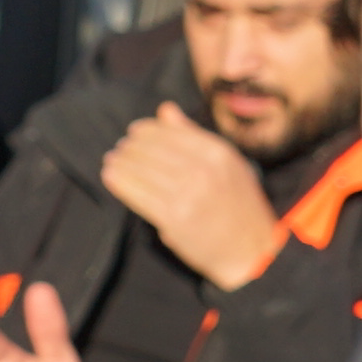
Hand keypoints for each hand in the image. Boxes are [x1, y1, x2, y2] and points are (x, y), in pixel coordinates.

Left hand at [101, 103, 284, 291]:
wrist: (252, 252)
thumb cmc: (238, 206)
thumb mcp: (228, 164)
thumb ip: (194, 136)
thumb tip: (165, 109)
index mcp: (218, 152)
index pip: (169, 132)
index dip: (146, 130)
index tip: (133, 132)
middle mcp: (203, 170)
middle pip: (152, 148)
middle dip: (130, 146)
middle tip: (119, 149)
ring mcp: (188, 194)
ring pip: (141, 169)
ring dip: (120, 162)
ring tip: (111, 160)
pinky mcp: (173, 218)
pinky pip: (138, 193)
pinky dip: (119, 182)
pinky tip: (110, 176)